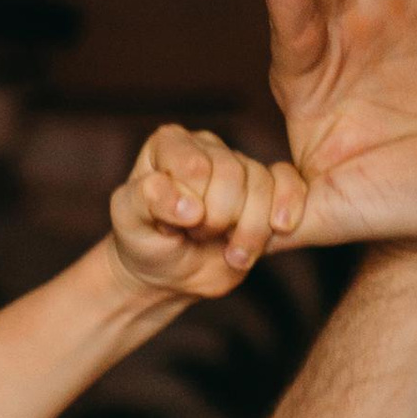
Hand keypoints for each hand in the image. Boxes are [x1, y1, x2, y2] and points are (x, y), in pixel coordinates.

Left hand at [107, 125, 305, 299]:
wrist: (167, 274)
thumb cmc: (143, 240)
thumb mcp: (127, 222)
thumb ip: (145, 200)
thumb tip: (189, 206)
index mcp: (170, 144)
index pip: (196, 167)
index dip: (189, 206)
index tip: (169, 226)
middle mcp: (207, 147)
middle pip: (233, 175)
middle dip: (216, 220)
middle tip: (196, 236)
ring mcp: (240, 166)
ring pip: (263, 186)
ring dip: (247, 230)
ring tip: (227, 250)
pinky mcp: (267, 189)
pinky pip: (290, 185)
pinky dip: (285, 212)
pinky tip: (276, 231)